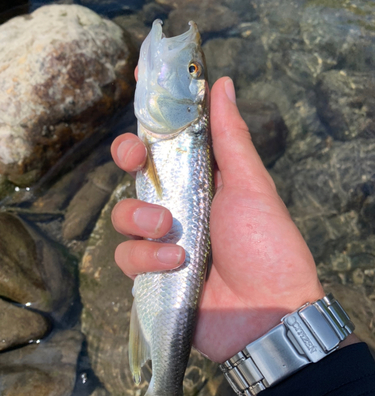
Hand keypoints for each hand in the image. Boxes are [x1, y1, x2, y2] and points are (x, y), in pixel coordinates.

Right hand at [111, 77, 323, 361]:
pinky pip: (127, 259)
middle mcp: (178, 209)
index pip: (167, 146)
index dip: (150, 123)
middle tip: (134, 158)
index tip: (139, 97)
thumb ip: (231, 138)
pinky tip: (175, 264)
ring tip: (170, 231)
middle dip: (127, 160)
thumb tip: (223, 84)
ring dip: (141, 219)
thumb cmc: (266, 245)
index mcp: (201, 183)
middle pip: (134, 176)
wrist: (268, 312)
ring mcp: (162, 243)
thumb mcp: (251, 186)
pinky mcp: (152, 276)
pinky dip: (147, 259)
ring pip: (123, 218)